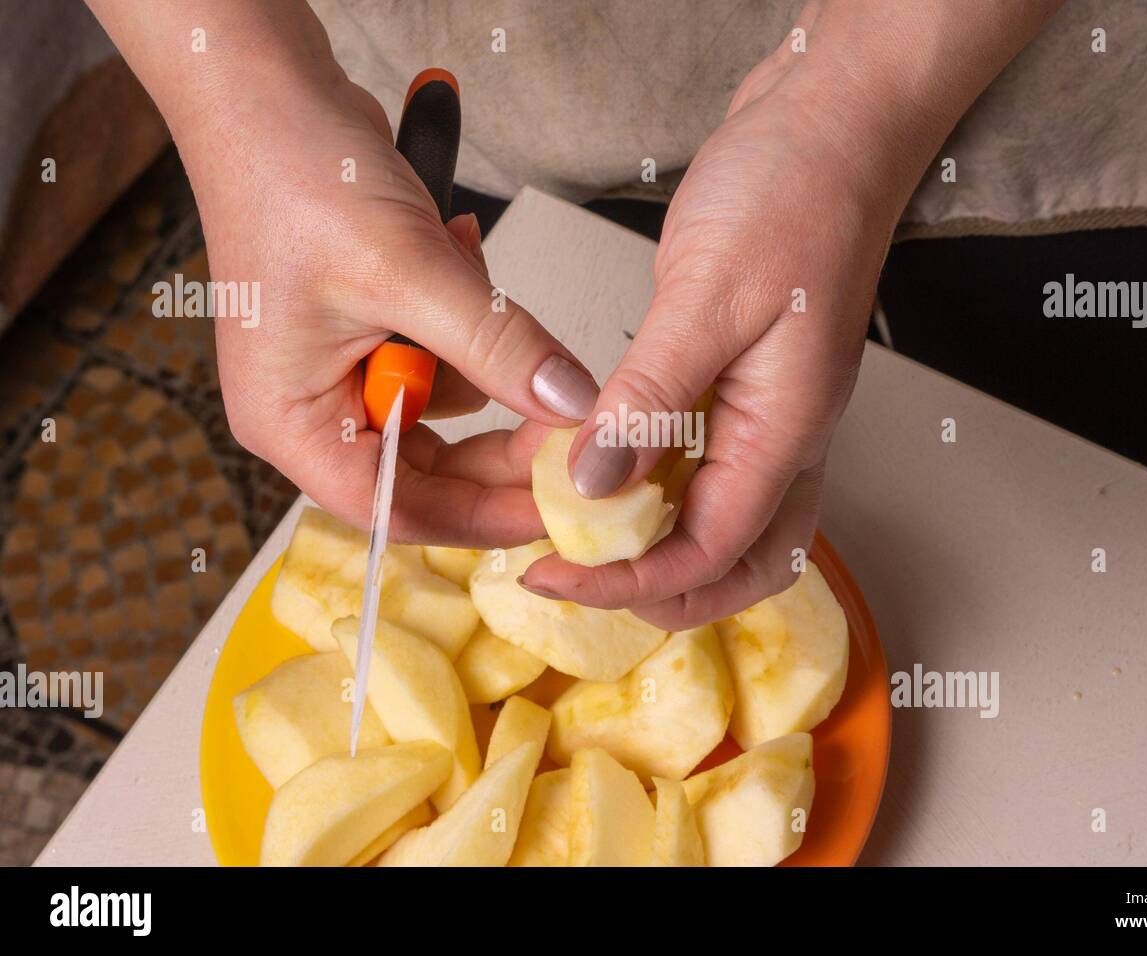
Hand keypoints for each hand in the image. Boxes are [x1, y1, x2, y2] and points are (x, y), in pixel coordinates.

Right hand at [178, 58, 598, 545]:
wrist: (267, 90)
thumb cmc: (295, 176)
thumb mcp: (409, 272)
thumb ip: (498, 346)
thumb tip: (571, 405)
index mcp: (292, 423)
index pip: (398, 507)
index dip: (484, 516)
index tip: (559, 507)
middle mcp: (311, 410)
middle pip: (429, 466)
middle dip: (501, 435)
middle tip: (571, 418)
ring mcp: (340, 371)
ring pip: (447, 404)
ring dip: (484, 353)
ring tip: (472, 273)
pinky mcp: (370, 331)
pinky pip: (443, 352)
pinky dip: (469, 315)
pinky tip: (458, 250)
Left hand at [520, 38, 909, 626]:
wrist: (831, 125)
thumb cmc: (794, 190)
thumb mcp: (708, 294)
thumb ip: (652, 396)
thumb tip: (596, 483)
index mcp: (787, 430)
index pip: (712, 552)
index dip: (629, 580)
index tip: (555, 574)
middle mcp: (785, 437)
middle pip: (734, 566)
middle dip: (653, 590)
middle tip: (572, 576)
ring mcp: (767, 415)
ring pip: (720, 525)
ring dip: (654, 547)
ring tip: (578, 534)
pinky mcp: (742, 386)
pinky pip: (700, 465)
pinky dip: (650, 484)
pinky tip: (597, 461)